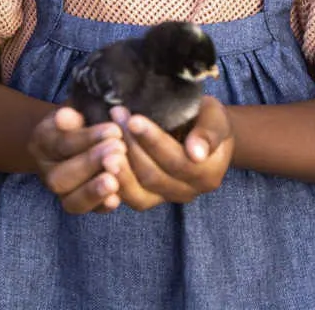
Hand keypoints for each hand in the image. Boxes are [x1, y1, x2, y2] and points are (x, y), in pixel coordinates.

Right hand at [27, 105, 125, 214]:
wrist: (76, 135)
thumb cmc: (81, 119)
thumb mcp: (75, 109)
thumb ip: (71, 115)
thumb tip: (67, 116)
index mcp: (42, 142)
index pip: (62, 143)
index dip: (88, 138)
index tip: (114, 130)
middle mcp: (46, 171)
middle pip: (61, 176)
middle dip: (91, 164)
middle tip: (119, 150)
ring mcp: (62, 193)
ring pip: (71, 201)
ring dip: (94, 191)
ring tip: (115, 181)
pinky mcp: (78, 204)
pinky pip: (86, 212)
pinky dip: (100, 206)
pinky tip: (117, 198)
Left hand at [109, 96, 234, 210]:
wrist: (201, 133)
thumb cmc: (206, 119)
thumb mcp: (215, 117)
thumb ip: (209, 132)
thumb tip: (196, 152)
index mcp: (207, 173)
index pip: (178, 161)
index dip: (154, 141)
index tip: (134, 119)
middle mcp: (188, 191)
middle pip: (154, 176)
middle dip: (131, 146)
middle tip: (115, 118)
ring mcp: (166, 197)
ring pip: (138, 193)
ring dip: (119, 168)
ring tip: (102, 143)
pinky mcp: (148, 198)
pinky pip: (128, 198)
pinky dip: (113, 184)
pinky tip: (99, 164)